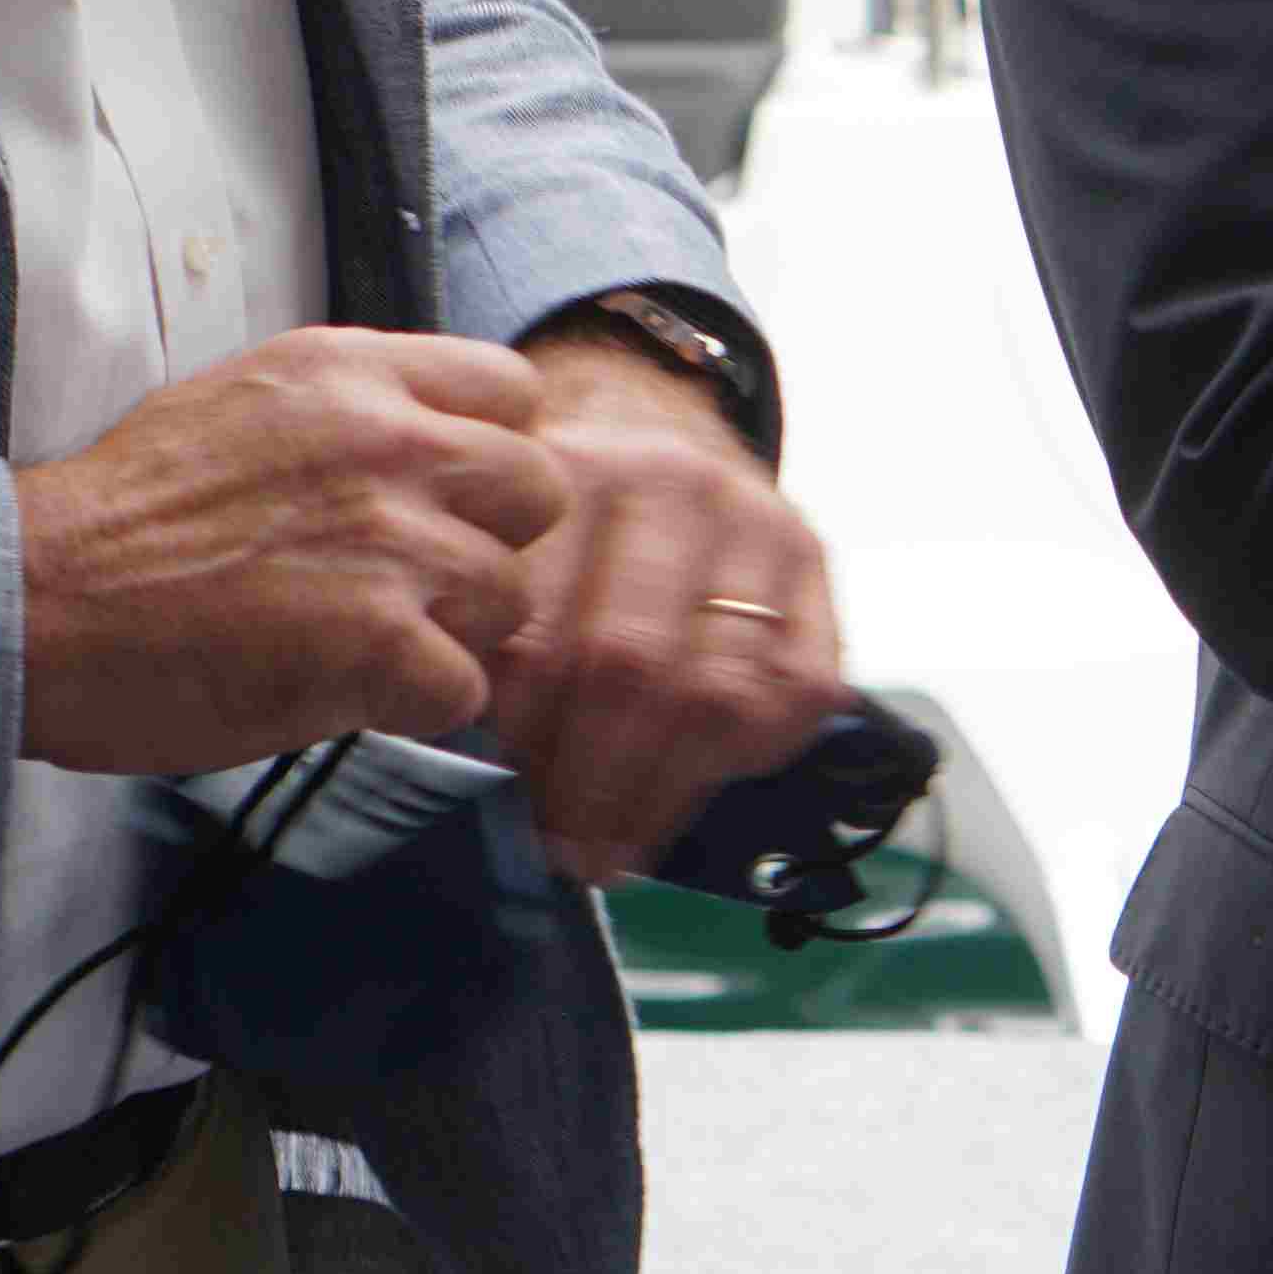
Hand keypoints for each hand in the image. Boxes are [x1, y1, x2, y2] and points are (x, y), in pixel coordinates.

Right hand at [15, 329, 574, 776]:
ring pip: (510, 597)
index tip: (446, 498)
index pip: (512, 390)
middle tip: (414, 584)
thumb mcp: (242, 404)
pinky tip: (342, 695)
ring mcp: (393, 540)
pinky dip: (414, 707)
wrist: (29, 601)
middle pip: (537, 491)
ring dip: (451, 634)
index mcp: (352, 372)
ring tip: (359, 644)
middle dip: (490, 544)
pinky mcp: (381, 640)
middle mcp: (389, 442)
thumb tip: (430, 446)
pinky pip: (466, 689)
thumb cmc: (119, 520)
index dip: (490, 454)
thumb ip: (350, 414)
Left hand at [485, 331, 850, 885]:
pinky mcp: (812, 559)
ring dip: (662, 792)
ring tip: (615, 846)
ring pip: (719, 691)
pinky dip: (747, 759)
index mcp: (569, 471)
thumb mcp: (499, 537)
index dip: (520, 743)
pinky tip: (692, 783)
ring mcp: (755, 519)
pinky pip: (798, 690)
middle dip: (592, 783)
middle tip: (561, 850)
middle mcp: (672, 481)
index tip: (499, 806)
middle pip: (631, 666)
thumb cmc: (558, 521)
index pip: (539, 639)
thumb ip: (475, 628)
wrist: (653, 423)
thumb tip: (461, 763)